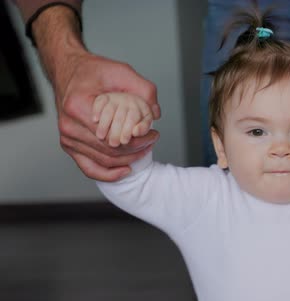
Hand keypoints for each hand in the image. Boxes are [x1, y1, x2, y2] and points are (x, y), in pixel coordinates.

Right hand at [54, 50, 160, 180]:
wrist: (69, 72)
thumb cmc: (93, 71)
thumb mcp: (121, 71)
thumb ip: (143, 89)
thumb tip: (155, 113)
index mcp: (79, 107)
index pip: (115, 135)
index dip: (139, 139)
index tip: (154, 134)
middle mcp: (69, 126)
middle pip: (110, 150)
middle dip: (136, 149)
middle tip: (152, 141)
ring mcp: (67, 138)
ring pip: (103, 160)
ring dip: (127, 159)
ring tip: (144, 149)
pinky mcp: (68, 145)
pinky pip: (89, 168)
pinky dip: (108, 174)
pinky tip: (125, 170)